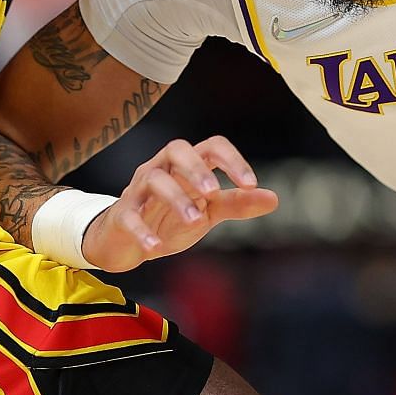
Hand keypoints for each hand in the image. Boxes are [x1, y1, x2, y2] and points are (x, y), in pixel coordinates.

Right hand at [82, 136, 278, 272]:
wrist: (127, 242)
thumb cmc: (170, 219)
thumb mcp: (208, 212)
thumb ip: (237, 203)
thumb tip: (274, 199)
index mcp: (187, 166)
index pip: (212, 146)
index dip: (232, 160)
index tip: (251, 184)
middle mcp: (162, 169)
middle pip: (176, 149)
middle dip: (196, 168)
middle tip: (214, 192)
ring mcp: (139, 190)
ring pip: (153, 179)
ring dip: (176, 198)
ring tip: (195, 221)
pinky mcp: (121, 214)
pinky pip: (128, 216)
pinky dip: (142, 230)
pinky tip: (155, 247)